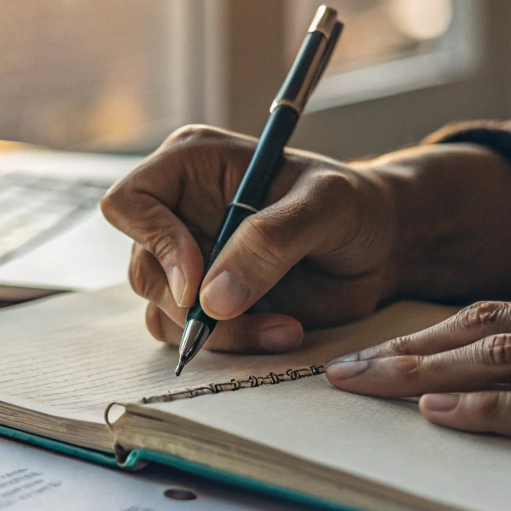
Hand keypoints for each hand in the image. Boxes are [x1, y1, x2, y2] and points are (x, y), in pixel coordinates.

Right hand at [99, 125, 399, 351]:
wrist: (381, 248)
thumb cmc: (354, 207)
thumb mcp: (327, 205)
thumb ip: (272, 240)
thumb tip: (212, 298)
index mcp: (192, 164)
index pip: (130, 202)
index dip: (154, 242)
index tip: (196, 279)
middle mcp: (179, 211)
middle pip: (143, 268)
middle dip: (190, 304)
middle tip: (244, 314)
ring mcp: (189, 260)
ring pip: (161, 311)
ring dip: (219, 333)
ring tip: (284, 326)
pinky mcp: (207, 302)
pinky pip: (189, 337)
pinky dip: (232, 346)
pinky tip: (281, 331)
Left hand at [325, 270, 510, 471]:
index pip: (505, 308)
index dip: (435, 329)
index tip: (381, 346)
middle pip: (490, 326)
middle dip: (410, 349)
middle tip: (346, 368)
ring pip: (507, 356)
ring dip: (427, 375)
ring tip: (367, 387)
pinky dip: (492, 408)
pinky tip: (443, 412)